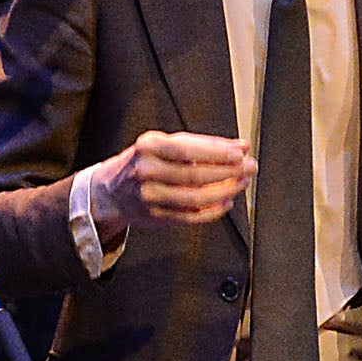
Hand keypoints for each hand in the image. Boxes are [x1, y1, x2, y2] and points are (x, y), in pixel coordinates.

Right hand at [93, 130, 253, 236]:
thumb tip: (240, 146)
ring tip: (241, 184)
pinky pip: (190, 217)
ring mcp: (150, 196)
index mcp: (149, 146)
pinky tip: (226, 203)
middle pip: (195, 175)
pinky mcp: (156, 217)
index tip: (241, 153)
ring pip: (195, 198)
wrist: (112, 191)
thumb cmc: (145, 162)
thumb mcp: (165, 143)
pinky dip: (212, 212)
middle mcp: (146, 171)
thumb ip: (203, 144)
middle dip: (228, 172)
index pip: (189, 149)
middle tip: (249, 168)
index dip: (218, 153)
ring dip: (224, 192)